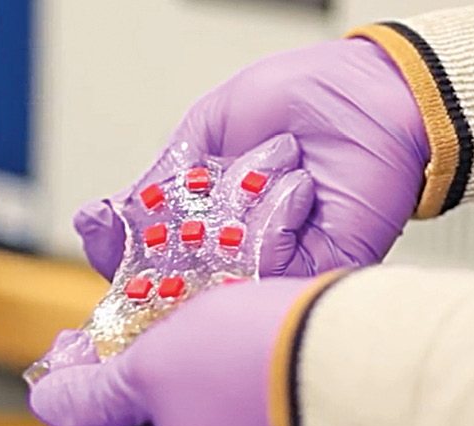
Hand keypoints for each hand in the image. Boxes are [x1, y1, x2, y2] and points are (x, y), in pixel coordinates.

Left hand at [30, 278, 321, 425]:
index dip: (72, 410)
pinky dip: (211, 388)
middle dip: (122, 391)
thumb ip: (95, 390)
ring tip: (163, 332)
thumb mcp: (151, 366)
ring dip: (167, 385)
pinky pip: (233, 421)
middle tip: (112, 340)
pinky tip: (210, 346)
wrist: (355, 347)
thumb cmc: (258, 361)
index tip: (68, 363)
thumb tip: (53, 402)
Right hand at [76, 39, 427, 278]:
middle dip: (168, 246)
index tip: (100, 225)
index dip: (117, 251)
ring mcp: (273, 265)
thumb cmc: (302, 98)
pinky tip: (298, 183)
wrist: (373, 94)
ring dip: (237, 208)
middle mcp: (235, 250)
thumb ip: (162, 178)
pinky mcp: (312, 271)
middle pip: (172, 284)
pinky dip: (274, 218)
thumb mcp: (209, 129)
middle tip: (194, 199)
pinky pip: (267, 269)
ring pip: (216, 276)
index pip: (145, 257)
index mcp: (206, 218)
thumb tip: (106, 217)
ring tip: (274, 162)